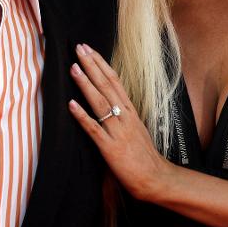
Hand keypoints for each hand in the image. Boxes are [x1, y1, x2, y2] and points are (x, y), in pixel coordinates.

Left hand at [69, 43, 170, 201]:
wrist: (156, 178)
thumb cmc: (144, 155)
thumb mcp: (135, 128)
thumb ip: (122, 115)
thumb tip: (109, 103)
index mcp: (130, 111)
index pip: (114, 81)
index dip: (101, 64)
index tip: (89, 50)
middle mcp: (124, 116)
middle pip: (107, 85)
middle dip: (92, 65)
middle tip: (79, 48)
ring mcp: (118, 131)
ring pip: (100, 102)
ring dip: (86, 84)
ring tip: (74, 68)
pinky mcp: (110, 148)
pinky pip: (94, 129)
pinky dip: (82, 116)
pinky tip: (71, 105)